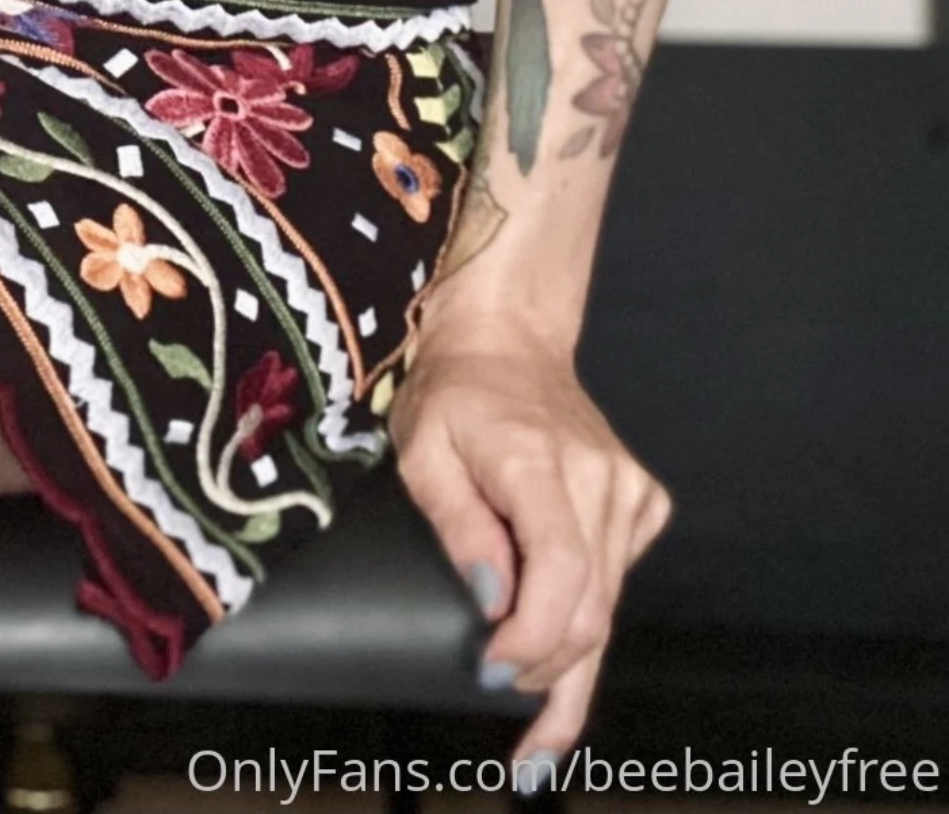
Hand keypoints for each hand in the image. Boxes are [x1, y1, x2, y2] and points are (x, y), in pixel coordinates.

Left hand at [388, 305, 672, 765]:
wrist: (507, 340)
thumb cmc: (452, 394)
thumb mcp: (422, 450)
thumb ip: (457, 523)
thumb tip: (493, 601)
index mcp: (538, 459)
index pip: (561, 570)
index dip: (533, 637)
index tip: (491, 671)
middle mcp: (599, 477)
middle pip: (591, 604)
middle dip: (546, 671)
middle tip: (505, 712)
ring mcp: (629, 488)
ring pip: (610, 604)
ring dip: (573, 666)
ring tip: (538, 726)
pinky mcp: (643, 500)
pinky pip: (620, 580)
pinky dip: (591, 620)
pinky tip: (562, 643)